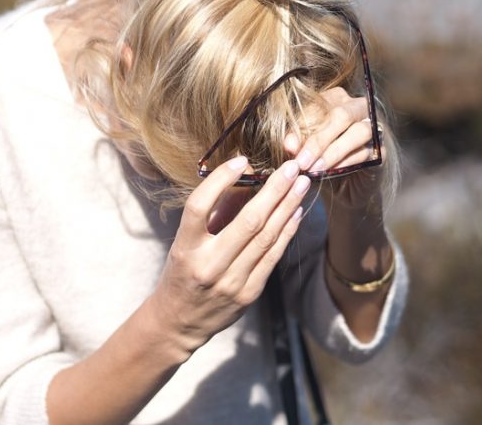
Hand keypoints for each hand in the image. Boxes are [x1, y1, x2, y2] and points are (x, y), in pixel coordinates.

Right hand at [147, 156, 310, 353]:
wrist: (180, 321)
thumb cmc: (182, 271)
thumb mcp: (186, 241)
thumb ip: (215, 212)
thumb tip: (247, 178)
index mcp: (185, 248)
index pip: (199, 207)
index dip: (220, 180)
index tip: (241, 160)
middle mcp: (208, 266)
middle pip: (247, 222)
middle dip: (274, 191)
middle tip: (292, 167)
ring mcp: (231, 282)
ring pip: (266, 238)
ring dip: (287, 207)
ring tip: (301, 184)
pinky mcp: (249, 294)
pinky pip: (272, 257)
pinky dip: (286, 232)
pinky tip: (295, 212)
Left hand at [283, 87, 386, 209]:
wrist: (341, 185)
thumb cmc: (317, 157)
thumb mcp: (303, 147)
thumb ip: (297, 142)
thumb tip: (290, 144)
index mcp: (335, 98)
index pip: (320, 105)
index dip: (303, 126)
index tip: (288, 147)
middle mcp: (357, 107)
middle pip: (341, 115)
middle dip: (319, 140)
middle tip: (302, 162)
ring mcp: (374, 126)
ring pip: (359, 132)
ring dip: (334, 152)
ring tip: (315, 169)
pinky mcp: (381, 149)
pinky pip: (367, 152)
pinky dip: (347, 163)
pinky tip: (331, 172)